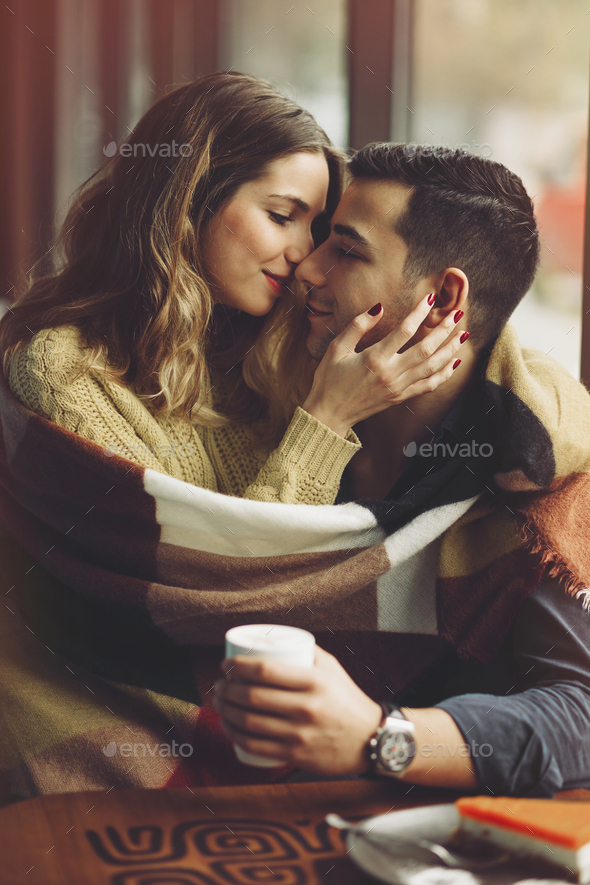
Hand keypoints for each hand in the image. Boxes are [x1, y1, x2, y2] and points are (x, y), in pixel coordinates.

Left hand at [213, 645, 382, 775]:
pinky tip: (227, 726)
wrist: (371, 739)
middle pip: (251, 696)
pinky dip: (234, 736)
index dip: (237, 667)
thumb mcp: (332, 668)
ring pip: (249, 722)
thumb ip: (306, 652)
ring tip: (219, 702)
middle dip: (226, 689)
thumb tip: (273, 640)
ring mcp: (300, 733)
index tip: (226, 664)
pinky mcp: (296, 755)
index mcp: (314, 681)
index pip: (265, 671)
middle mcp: (306, 707)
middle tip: (219, 684)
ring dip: (224, 711)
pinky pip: (255, 746)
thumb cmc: (347, 699)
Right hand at [302, 294, 466, 436]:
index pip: (404, 331)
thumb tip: (378, 308)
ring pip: (432, 367)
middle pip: (426, 348)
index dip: (419, 313)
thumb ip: (358, 326)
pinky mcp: (400, 398)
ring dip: (450, 349)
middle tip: (457, 313)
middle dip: (444, 329)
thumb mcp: (337, 348)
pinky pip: (429, 386)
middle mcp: (390, 374)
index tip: (429, 299)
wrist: (329, 415)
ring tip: (462, 334)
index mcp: (374, 359)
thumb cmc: (329, 380)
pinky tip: (453, 363)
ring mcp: (398, 388)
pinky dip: (444, 375)